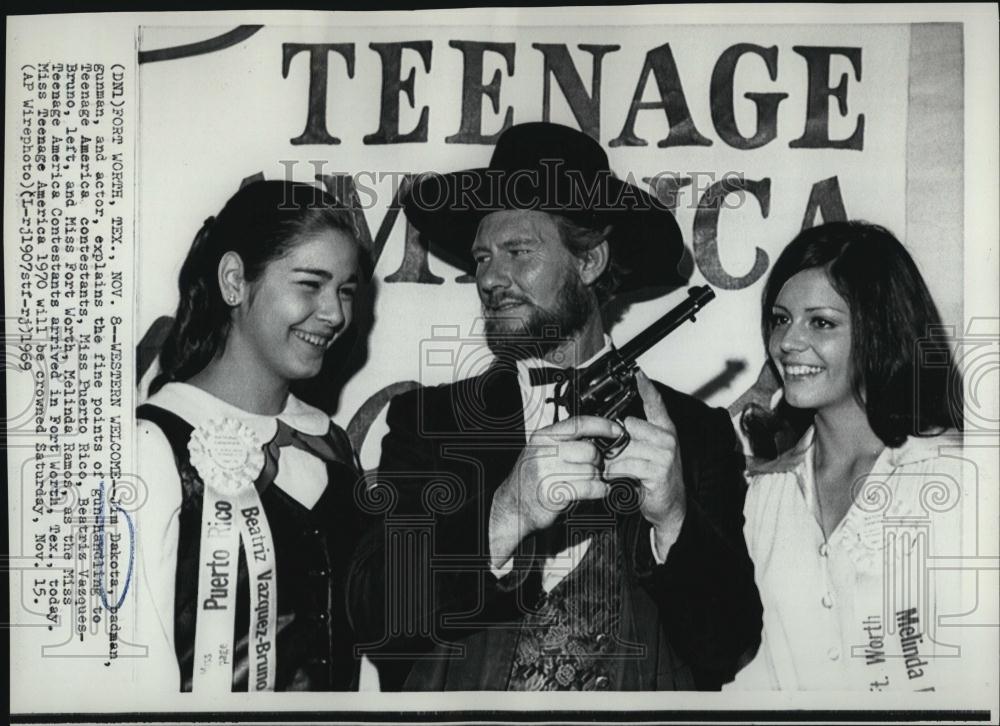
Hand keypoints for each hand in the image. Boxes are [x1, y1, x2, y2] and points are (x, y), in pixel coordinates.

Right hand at [489, 416, 621, 566]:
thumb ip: (566, 442)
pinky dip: (599, 490)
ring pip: (591, 471)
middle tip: (594, 468)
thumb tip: (599, 435)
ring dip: (597, 479)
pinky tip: (596, 491)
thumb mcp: (542, 452)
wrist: (512, 506)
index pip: (579, 424)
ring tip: (588, 482)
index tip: (618, 430)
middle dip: (598, 461)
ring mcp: (548, 473)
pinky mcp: (555, 493)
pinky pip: (590, 488)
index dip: (602, 425)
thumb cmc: (531, 479)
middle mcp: (544, 452)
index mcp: (543, 437)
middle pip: (589, 450)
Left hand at [602, 371, 685, 556]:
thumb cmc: (655, 479)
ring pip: (626, 447)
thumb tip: (613, 429)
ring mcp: (665, 454)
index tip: (638, 373)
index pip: (656, 403)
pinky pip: (627, 465)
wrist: (670, 506)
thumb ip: (635, 437)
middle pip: (629, 427)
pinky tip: (616, 479)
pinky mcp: (659, 470)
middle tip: (613, 457)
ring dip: (613, 461)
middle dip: (615, 443)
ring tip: (614, 471)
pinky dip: (616, 473)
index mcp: (665, 430)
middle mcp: (667, 438)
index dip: (646, 387)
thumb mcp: (646, 453)